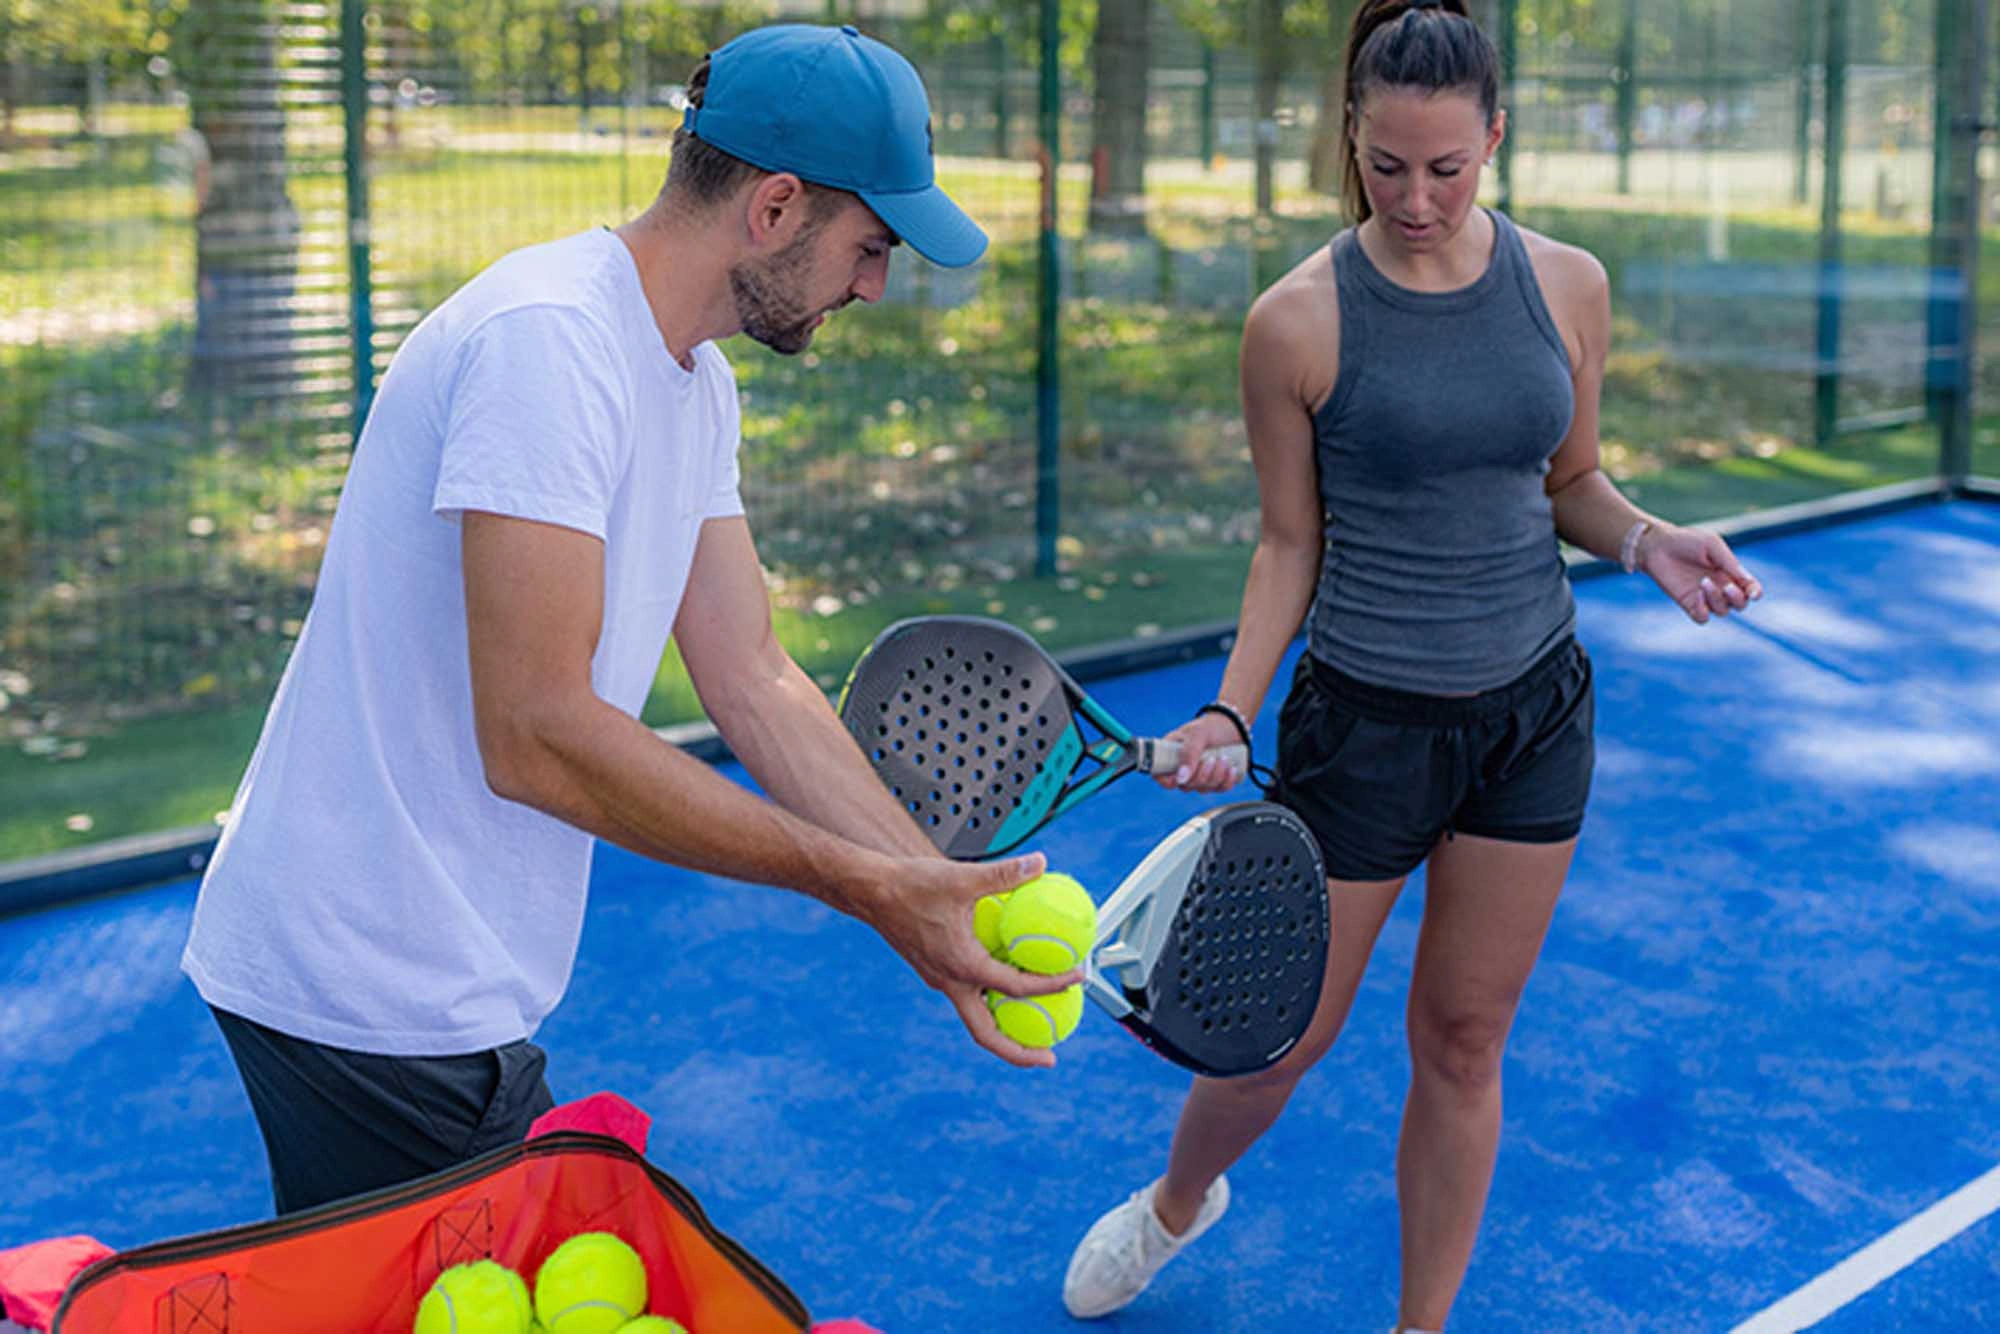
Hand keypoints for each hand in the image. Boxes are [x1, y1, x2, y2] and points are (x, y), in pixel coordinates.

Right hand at [856, 851, 1083, 1069]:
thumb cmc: (910, 887)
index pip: (1016, 987)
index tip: (1077, 978)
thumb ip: (1004, 874)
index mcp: (961, 966)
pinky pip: (968, 995)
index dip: (1052, 985)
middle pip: (987, 1035)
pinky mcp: (935, 970)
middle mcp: (950, 982)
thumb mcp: (963, 878)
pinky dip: (990, 999)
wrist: (869, 892)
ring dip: (1004, 1029)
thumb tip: (1039, 863)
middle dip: (1019, 1052)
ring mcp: (940, 980)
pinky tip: (1006, 980)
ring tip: (1033, 1029)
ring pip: (976, 1018)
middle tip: (1049, 1058)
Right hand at [1156, 711, 1248, 791]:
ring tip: (1225, 758)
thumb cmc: (1211, 726)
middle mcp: (1183, 766)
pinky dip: (1226, 782)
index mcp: (1171, 753)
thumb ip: (1189, 753)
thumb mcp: (1198, 734)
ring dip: (1216, 777)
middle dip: (1201, 776)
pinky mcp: (1216, 779)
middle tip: (1212, 759)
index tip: (1178, 780)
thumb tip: (1181, 778)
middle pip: (1185, 786)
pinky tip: (1232, 769)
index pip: (1159, 774)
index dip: (1166, 782)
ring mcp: (1199, 774)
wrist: (1234, 724)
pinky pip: (1219, 789)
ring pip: (1202, 789)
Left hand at [1639, 523, 1762, 623]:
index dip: (1755, 593)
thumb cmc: (1686, 541)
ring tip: (1704, 582)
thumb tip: (1747, 581)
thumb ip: (1729, 562)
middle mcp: (1719, 586)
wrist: (1657, 545)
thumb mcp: (1711, 545)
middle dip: (1738, 599)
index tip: (1754, 594)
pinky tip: (1698, 595)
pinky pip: (1702, 618)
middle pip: (1740, 604)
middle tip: (1727, 587)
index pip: (1749, 588)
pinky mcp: (1687, 603)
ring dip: (1717, 600)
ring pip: (1722, 611)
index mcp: (1729, 572)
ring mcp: (1704, 596)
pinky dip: (1704, 611)